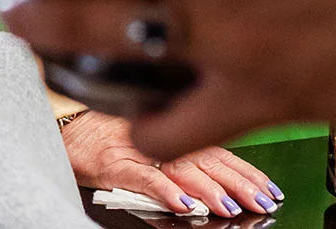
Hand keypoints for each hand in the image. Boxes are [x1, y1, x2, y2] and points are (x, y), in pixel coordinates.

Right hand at [60, 112, 280, 217]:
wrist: (65, 128)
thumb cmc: (108, 134)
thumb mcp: (155, 138)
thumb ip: (187, 151)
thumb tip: (228, 176)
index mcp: (174, 132)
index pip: (221, 150)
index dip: (248, 170)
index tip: (270, 188)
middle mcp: (161, 138)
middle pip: (207, 160)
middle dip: (238, 182)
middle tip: (261, 201)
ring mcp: (139, 150)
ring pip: (181, 169)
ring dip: (208, 189)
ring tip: (228, 207)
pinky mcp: (114, 164)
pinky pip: (143, 179)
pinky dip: (165, 190)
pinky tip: (183, 204)